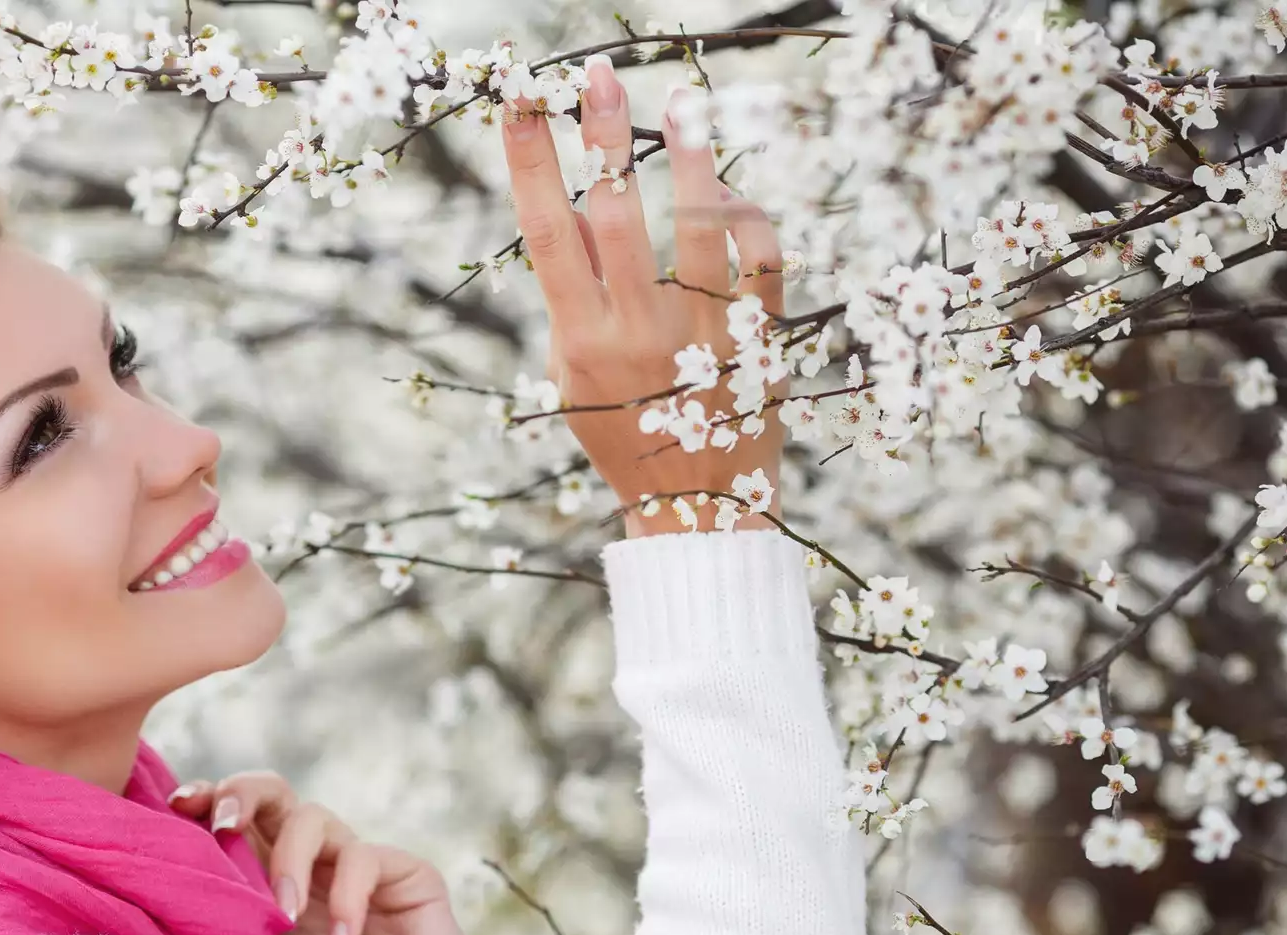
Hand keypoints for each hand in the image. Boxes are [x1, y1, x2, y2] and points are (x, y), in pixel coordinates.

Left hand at [170, 772, 482, 934]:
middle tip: (223, 827)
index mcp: (270, 877)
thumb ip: (227, 933)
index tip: (177, 808)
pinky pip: (364, 860)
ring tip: (286, 916)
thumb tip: (167, 900)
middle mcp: (312, 861)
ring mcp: (358, 863)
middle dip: (242, 794)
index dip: (207, 799)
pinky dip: (345, 901)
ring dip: (290, 861)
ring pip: (313, 817)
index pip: (236, 817)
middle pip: (273, 792)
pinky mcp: (406, 873)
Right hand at [500, 59, 789, 535]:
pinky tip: (730, 190)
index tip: (523, 101)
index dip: (533, 163)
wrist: (697, 508)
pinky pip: (763, 260)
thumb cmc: (624, 434)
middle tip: (596, 75)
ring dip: (691, 158)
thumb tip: (578, 211)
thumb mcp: (574, 377)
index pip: (547, 235)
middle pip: (617, 217)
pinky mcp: (761, 340)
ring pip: (701, 227)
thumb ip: (574, 297)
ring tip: (683, 103)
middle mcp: (640, 337)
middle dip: (603, 138)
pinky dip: (749, 217)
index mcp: (582, 344)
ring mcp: (705, 337)